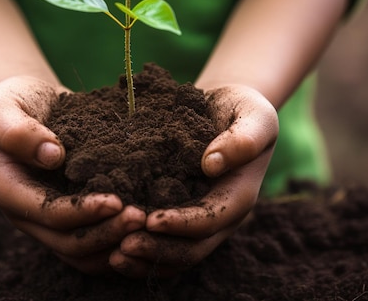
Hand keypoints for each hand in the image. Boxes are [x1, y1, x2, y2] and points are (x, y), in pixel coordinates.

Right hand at [0, 76, 145, 273]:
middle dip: (106, 233)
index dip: (82, 213)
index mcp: (9, 191)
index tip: (117, 201)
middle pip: (69, 243)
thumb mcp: (1, 108)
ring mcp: (50, 219)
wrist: (27, 104)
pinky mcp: (71, 215)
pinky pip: (94, 243)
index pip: (48, 214)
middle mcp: (29, 214)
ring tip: (147, 223)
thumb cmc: (11, 102)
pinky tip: (145, 226)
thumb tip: (53, 156)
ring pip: (84, 252)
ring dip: (116, 243)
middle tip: (142, 217)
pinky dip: (118, 241)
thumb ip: (17, 131)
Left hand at [109, 84, 278, 276]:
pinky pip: (163, 243)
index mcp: (239, 194)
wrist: (224, 109)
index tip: (151, 220)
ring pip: (176, 254)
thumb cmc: (241, 110)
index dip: (182, 224)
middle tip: (123, 246)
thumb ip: (242, 139)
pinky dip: (141, 252)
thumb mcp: (255, 116)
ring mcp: (200, 219)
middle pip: (192, 248)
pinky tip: (112, 248)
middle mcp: (220, 215)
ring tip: (113, 255)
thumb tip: (211, 164)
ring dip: (146, 258)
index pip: (211, 219)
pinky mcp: (181, 215)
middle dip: (158, 249)